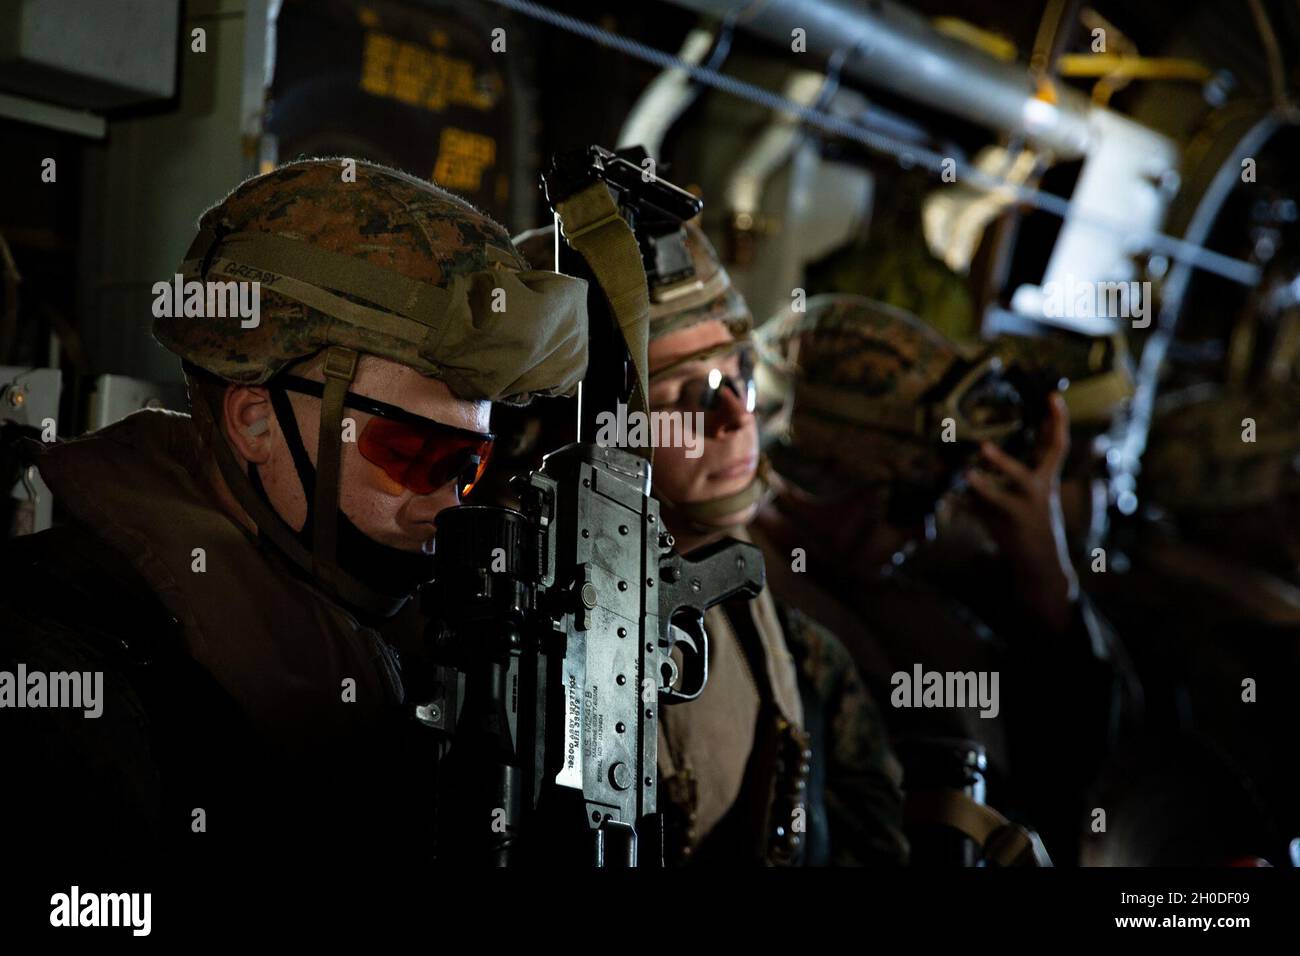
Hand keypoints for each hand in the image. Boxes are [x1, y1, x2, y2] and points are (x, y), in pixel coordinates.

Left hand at [965, 393, 1078, 634]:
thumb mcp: (1030, 493)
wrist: (1042, 565)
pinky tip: (950, 499)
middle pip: (1025, 474)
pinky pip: (980, 516)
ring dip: (983, 487)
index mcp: (1047, 479)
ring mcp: (1023, 513)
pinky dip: (963, 507)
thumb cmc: (1031, 521)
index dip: (1057, 421)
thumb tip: (984, 443)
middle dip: (1005, 461)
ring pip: (1000, 499)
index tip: (1052, 396)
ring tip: (965, 474)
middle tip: (985, 445)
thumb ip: (1010, 471)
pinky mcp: (1006, 529)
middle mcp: (1039, 493)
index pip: (1057, 446)